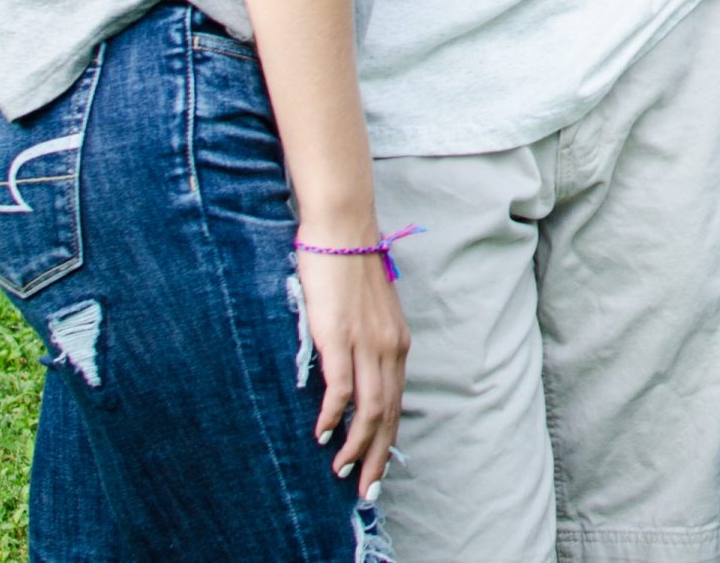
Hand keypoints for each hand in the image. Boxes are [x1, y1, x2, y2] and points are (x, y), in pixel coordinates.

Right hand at [296, 245, 410, 494]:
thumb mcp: (368, 310)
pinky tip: (323, 435)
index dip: (387, 438)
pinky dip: (332, 417)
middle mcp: (389, 347)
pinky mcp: (339, 336)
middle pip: (388, 414)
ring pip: (369, 409)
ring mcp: (365, 343)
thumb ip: (365, 340)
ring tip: (342, 472)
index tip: (377, 466)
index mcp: (397, 342)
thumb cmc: (349, 265)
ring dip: (356, 446)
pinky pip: (341, 388)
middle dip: (377, 456)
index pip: (397, 402)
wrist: (342, 228)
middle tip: (365, 489)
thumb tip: (353, 367)